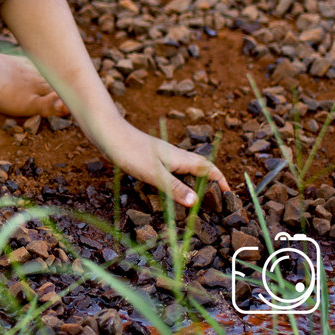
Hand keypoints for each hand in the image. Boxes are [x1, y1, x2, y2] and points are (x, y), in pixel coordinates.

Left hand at [94, 120, 230, 208]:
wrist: (106, 132)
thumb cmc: (129, 150)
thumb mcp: (153, 173)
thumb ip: (173, 187)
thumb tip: (195, 202)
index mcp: (179, 158)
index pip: (207, 168)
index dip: (220, 180)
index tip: (229, 194)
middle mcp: (173, 156)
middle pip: (199, 168)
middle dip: (210, 182)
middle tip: (216, 201)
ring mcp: (160, 156)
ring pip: (184, 169)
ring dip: (193, 181)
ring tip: (196, 199)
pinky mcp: (148, 158)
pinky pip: (169, 170)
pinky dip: (176, 180)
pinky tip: (168, 189)